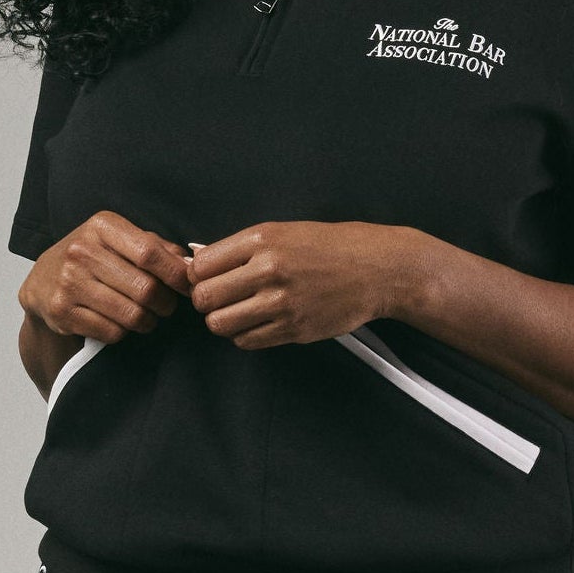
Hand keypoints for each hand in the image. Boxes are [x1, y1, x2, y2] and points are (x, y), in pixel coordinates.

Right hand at [20, 212, 191, 342]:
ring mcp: (69, 283)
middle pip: (145, 289)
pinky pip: (112, 332)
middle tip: (165, 306)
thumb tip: (191, 264)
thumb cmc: (92, 258)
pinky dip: (124, 332)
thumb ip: (156, 248)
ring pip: (132, 315)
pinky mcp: (62, 312)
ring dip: (147, 321)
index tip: (187, 286)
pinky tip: (120, 322)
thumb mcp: (120, 240)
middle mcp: (81, 251)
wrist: (41, 282)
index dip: (176, 274)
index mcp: (101, 226)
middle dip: (165, 303)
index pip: (149, 253)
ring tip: (146, 316)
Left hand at [186, 221, 432, 348]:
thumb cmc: (329, 247)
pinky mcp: (293, 328)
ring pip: (220, 324)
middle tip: (219, 300)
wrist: (376, 269)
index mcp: (262, 240)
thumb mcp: (283, 232)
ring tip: (237, 313)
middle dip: (205, 301)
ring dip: (222, 321)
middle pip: (205, 298)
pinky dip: (244, 336)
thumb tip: (199, 264)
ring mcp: (281, 302)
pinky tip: (257, 324)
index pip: (201, 266)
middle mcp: (268, 270)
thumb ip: (241, 248)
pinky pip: (247, 341)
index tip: (207, 279)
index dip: (197, 276)